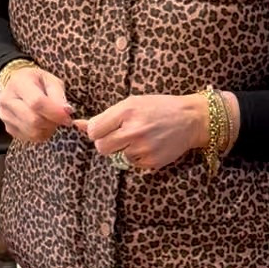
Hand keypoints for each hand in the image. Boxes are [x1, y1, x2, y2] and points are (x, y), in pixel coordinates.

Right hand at [0, 65, 72, 143]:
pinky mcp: (8, 128)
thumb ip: (58, 95)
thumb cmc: (36, 82)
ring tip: (52, 119)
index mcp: (18, 83)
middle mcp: (7, 100)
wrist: (17, 86)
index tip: (68, 116)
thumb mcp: (50, 80)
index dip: (54, 112)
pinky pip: (29, 137)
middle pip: (34, 120)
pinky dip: (41, 134)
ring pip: (32, 131)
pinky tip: (44, 124)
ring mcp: (5, 116)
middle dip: (53, 122)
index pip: (36, 102)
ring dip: (48, 129)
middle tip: (61, 118)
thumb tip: (66, 111)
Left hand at [77, 93, 207, 173]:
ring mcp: (143, 147)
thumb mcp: (132, 104)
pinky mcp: (152, 161)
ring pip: (117, 156)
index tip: (106, 129)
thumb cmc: (158, 108)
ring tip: (141, 138)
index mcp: (127, 111)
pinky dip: (137, 157)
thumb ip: (104, 116)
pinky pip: (132, 163)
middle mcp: (134, 130)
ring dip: (124, 149)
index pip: (93, 130)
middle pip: (101, 147)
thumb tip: (77, 124)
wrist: (191, 119)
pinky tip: (150, 145)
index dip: (97, 131)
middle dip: (107, 143)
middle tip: (121, 135)